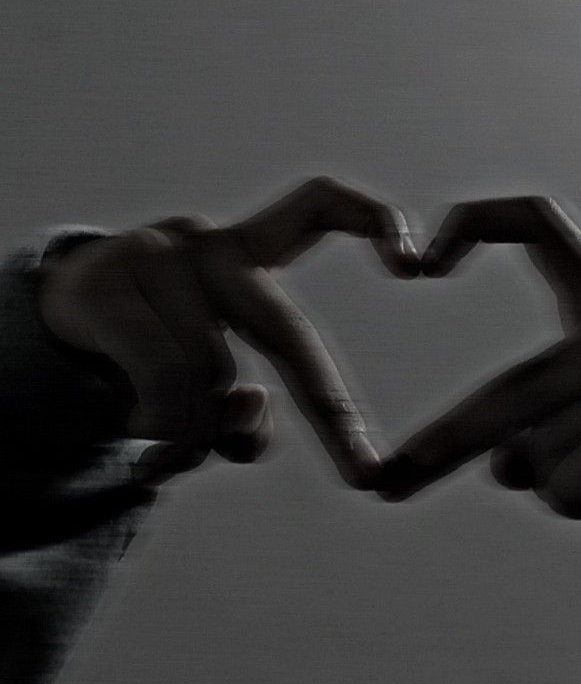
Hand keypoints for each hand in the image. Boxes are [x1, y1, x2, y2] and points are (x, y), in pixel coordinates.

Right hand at [39, 177, 418, 486]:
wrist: (61, 311)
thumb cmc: (154, 340)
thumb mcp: (208, 367)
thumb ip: (240, 404)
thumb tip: (248, 409)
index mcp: (246, 251)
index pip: (318, 205)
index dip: (373, 220)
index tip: (418, 269)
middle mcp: (208, 245)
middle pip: (288, 335)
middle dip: (333, 415)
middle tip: (366, 478)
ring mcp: (156, 260)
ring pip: (213, 380)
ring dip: (199, 440)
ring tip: (174, 458)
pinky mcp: (107, 288)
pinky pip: (164, 386)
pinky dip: (167, 440)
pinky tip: (153, 460)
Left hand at [381, 195, 580, 517]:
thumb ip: (552, 426)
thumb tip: (506, 467)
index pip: (540, 225)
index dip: (475, 225)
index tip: (420, 263)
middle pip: (517, 388)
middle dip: (450, 441)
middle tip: (393, 481)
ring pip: (546, 449)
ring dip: (551, 485)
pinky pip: (579, 476)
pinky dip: (573, 501)